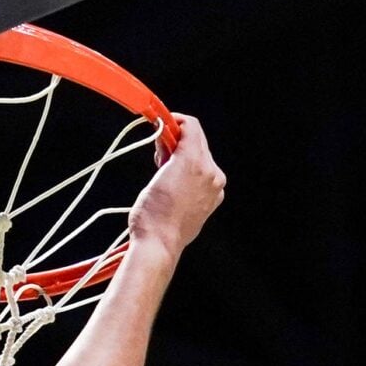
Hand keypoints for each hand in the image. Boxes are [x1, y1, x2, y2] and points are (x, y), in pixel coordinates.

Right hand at [127, 114, 224, 256]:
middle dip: (179, 141)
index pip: (191, 126)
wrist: (159, 244)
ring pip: (202, 159)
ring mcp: (215, 186)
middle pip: (198, 142)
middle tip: (160, 151)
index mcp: (194, 161)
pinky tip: (177, 185)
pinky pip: (206, 177)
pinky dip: (193, 175)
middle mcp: (210, 170)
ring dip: (186, 158)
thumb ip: (166, 155)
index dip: (175, 121)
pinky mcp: (214, 199)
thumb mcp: (154, 177)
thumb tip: (168, 141)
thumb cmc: (150, 215)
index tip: (163, 124)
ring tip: (166, 172)